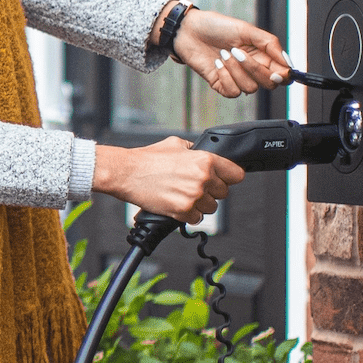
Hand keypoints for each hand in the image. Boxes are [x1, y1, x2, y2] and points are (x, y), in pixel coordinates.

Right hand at [93, 136, 242, 224]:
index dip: (229, 177)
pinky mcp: (183, 211)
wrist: (126, 172)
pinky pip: (197, 219)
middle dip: (211, 191)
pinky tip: (176, 204)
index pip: (237, 175)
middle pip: (224, 193)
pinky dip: (188, 215)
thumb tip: (204, 154)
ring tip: (182, 195)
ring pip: (211, 208)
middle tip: (193, 186)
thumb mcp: (176, 144)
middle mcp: (203, 178)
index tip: (223, 179)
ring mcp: (194, 196)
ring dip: (199, 204)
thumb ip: (195, 150)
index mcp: (205, 160)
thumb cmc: (147, 158)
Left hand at [170, 7, 289, 97]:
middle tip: (237, 52)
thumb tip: (287, 62)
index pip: (282, 74)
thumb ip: (269, 44)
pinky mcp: (221, 84)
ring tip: (223, 53)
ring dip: (235, 70)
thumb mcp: (246, 29)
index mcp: (262, 55)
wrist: (189, 30)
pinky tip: (217, 63)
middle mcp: (252, 68)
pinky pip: (233, 92)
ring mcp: (237, 77)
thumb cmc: (216, 26)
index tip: (277, 72)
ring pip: (250, 89)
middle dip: (255, 70)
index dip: (283, 76)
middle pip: (269, 84)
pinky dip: (226, 77)